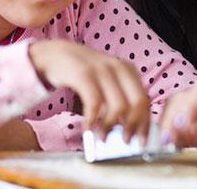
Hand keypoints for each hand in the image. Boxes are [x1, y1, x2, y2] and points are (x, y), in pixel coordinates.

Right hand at [28, 39, 149, 141]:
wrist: (52, 55)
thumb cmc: (80, 73)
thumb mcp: (104, 80)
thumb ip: (116, 98)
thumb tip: (125, 130)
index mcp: (126, 70)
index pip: (144, 99)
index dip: (144, 123)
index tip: (141, 141)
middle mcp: (118, 67)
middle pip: (137, 102)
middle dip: (132, 126)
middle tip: (124, 141)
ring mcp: (101, 70)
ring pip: (118, 106)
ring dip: (111, 126)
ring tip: (101, 137)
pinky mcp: (83, 74)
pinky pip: (95, 103)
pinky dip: (93, 119)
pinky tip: (87, 128)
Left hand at [159, 81, 196, 149]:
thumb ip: (185, 137)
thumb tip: (168, 140)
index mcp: (190, 101)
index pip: (172, 104)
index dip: (165, 119)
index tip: (163, 139)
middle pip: (184, 96)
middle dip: (173, 116)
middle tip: (168, 136)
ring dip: (190, 106)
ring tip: (182, 125)